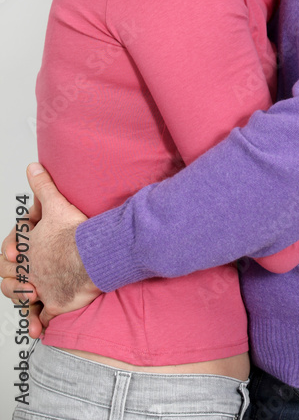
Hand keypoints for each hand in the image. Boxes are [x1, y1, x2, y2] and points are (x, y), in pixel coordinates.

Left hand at [0, 164, 100, 332]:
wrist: (93, 255)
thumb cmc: (75, 233)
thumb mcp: (55, 204)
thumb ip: (42, 186)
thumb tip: (33, 168)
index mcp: (27, 250)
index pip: (6, 256)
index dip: (8, 256)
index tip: (12, 257)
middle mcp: (31, 272)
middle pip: (11, 282)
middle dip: (13, 284)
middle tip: (21, 283)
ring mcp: (43, 289)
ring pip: (26, 301)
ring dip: (25, 304)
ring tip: (30, 304)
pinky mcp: (56, 304)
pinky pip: (45, 318)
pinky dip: (42, 323)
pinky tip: (41, 328)